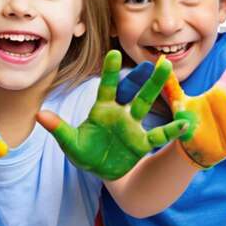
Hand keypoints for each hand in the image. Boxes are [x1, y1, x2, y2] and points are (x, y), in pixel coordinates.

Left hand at [37, 51, 187, 179]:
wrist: (101, 171)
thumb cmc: (85, 152)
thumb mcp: (70, 143)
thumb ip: (58, 129)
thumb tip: (40, 115)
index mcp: (101, 109)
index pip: (106, 86)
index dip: (109, 71)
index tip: (113, 53)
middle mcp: (120, 113)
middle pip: (132, 91)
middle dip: (142, 76)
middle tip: (154, 58)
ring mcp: (133, 126)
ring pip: (147, 104)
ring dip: (157, 88)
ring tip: (168, 69)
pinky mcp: (142, 143)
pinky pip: (158, 135)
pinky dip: (171, 130)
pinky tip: (185, 122)